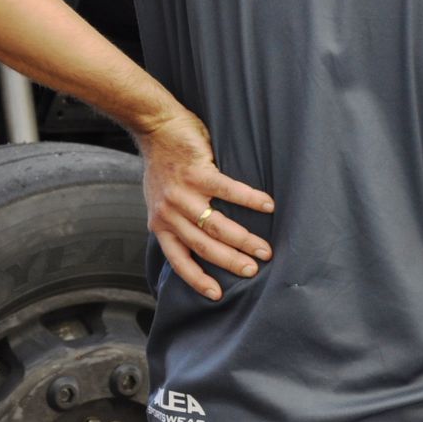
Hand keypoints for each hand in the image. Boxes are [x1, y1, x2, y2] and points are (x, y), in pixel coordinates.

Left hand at [138, 110, 274, 301]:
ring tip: (265, 249)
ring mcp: (182, 193)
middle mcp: (169, 212)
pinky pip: (228, 190)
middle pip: (204, 246)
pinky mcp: (196, 172)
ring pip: (217, 225)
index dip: (197, 279)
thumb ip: (176, 221)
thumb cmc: (164, 165)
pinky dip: (250, 199)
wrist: (154, 126)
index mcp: (160, 223)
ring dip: (244, 239)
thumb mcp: (160, 200)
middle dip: (232, 262)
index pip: (178, 259)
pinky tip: (268, 206)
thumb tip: (200, 243)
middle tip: (255, 270)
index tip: (217, 295)